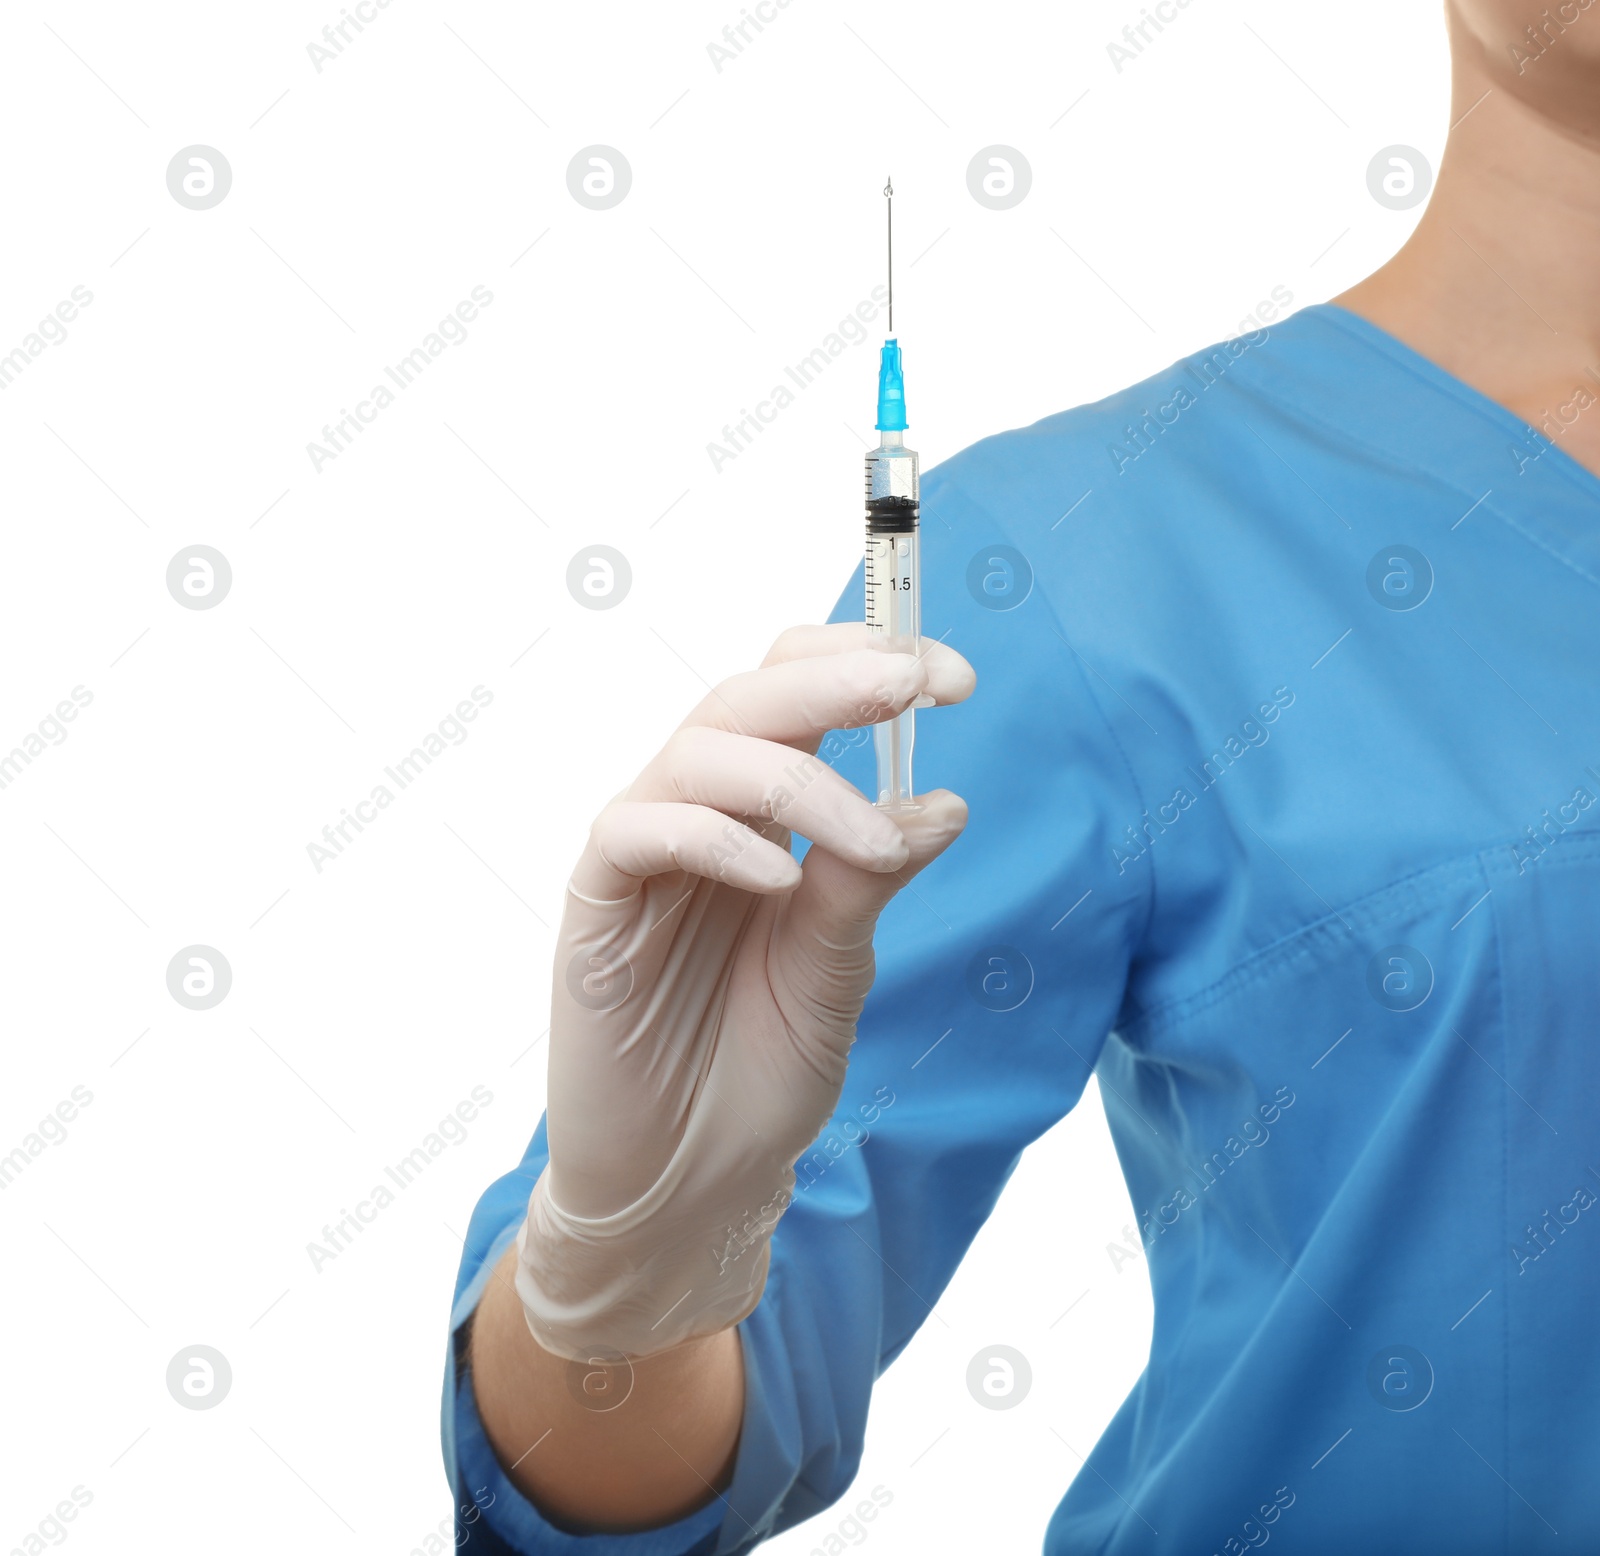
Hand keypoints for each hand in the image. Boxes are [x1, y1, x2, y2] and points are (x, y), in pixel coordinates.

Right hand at [515, 622, 974, 1360]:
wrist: (690, 1179)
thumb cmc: (761, 1070)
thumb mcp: (837, 966)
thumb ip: (870, 880)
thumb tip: (944, 801)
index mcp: (761, 815)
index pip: (799, 697)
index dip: (866, 664)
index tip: (954, 675)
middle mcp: (699, 814)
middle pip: (746, 698)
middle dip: (835, 680)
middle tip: (912, 685)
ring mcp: (643, 854)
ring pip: (698, 751)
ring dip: (798, 780)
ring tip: (873, 843)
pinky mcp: (595, 906)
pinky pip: (638, 833)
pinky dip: (713, 838)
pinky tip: (778, 880)